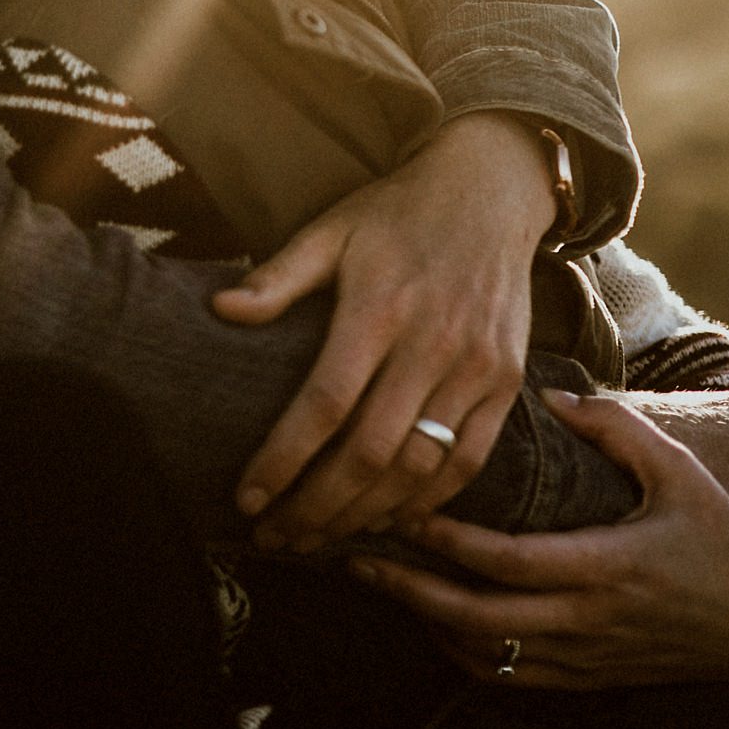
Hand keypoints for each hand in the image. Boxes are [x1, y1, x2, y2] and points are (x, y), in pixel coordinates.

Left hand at [218, 112, 555, 552]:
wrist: (493, 190)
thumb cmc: (396, 213)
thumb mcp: (330, 230)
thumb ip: (278, 276)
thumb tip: (221, 310)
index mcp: (378, 309)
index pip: (323, 404)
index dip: (283, 459)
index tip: (247, 499)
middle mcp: (431, 345)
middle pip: (369, 451)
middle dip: (316, 506)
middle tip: (275, 537)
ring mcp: (476, 368)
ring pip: (419, 466)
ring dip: (365, 513)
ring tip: (318, 538)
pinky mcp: (507, 382)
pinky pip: (467, 459)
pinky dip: (428, 501)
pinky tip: (386, 521)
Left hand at [348, 390, 728, 689]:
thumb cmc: (719, 535)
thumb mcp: (681, 470)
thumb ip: (618, 428)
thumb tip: (554, 399)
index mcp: (609, 566)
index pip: (507, 560)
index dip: (445, 539)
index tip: (398, 508)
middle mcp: (588, 619)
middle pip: (477, 618)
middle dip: (407, 590)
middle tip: (353, 556)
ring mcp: (584, 657)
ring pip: (483, 655)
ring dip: (424, 622)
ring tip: (377, 582)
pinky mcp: (583, 679)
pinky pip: (507, 677)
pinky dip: (459, 652)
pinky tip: (428, 618)